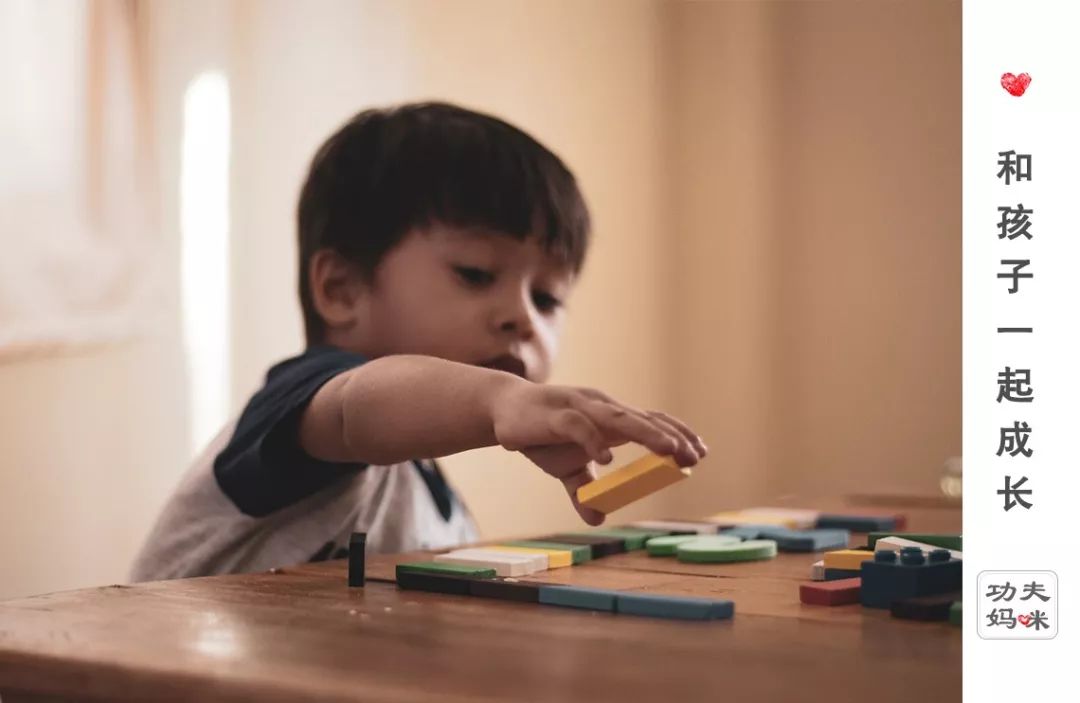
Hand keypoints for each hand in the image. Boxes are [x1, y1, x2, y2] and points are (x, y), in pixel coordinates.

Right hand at [490, 381, 707, 522]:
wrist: (501, 411)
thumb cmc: (540, 434)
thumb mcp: (565, 469)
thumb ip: (583, 491)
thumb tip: (597, 519)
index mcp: (609, 419)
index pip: (651, 421)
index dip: (676, 435)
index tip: (699, 454)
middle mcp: (601, 409)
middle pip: (643, 419)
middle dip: (671, 438)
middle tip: (694, 456)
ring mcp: (580, 408)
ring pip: (619, 419)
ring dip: (647, 433)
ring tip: (670, 450)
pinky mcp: (556, 415)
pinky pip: (580, 427)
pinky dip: (594, 442)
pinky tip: (608, 460)